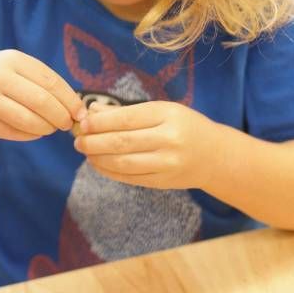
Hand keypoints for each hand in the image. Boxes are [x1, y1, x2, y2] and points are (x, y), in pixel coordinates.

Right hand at [0, 49, 84, 140]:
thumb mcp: (16, 67)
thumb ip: (43, 82)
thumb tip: (77, 108)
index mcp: (12, 59)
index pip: (51, 82)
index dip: (70, 100)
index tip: (80, 112)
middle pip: (41, 102)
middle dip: (61, 117)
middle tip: (67, 124)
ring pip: (28, 121)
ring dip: (47, 128)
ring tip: (51, 128)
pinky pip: (14, 133)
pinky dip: (31, 135)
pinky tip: (34, 131)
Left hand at [73, 101, 223, 188]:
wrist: (215, 156)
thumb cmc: (184, 126)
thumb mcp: (161, 110)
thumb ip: (126, 111)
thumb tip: (92, 111)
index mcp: (167, 116)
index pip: (126, 119)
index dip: (99, 122)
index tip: (82, 123)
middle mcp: (168, 140)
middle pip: (121, 142)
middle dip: (93, 142)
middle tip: (78, 140)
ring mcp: (167, 164)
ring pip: (123, 163)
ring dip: (98, 158)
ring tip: (85, 152)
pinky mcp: (163, 182)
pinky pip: (130, 178)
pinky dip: (109, 171)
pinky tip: (98, 164)